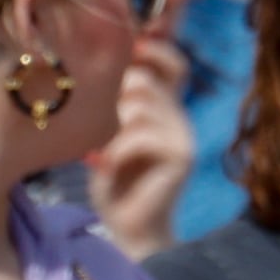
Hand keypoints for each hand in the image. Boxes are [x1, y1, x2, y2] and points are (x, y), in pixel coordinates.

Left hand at [91, 50, 193, 259]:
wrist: (128, 230)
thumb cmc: (114, 181)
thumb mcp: (108, 135)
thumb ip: (111, 104)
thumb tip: (95, 66)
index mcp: (164, 107)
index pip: (171, 62)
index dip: (154, 49)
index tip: (126, 51)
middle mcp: (179, 116)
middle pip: (146, 79)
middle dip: (114, 99)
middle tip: (100, 129)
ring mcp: (184, 134)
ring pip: (141, 103)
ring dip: (112, 127)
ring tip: (102, 152)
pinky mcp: (182, 156)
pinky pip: (142, 133)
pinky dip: (116, 149)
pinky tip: (106, 166)